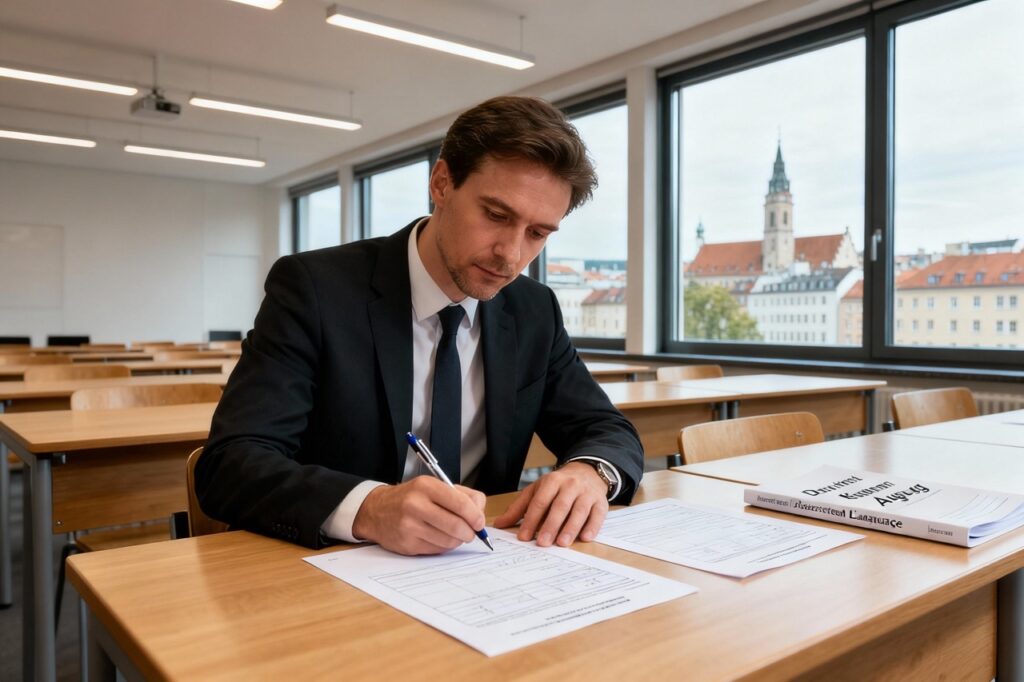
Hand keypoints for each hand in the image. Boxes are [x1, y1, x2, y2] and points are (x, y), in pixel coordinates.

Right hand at [352, 477, 485, 554]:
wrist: (376, 510)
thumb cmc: (411, 497)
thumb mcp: (434, 486)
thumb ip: (462, 496)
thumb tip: (480, 514)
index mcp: (426, 486)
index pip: (460, 503)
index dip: (475, 516)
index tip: (479, 522)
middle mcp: (415, 505)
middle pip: (456, 525)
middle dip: (469, 532)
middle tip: (471, 533)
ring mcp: (409, 526)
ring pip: (448, 541)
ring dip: (457, 541)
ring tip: (455, 534)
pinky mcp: (407, 544)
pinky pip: (436, 550)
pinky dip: (444, 546)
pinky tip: (439, 538)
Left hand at [493, 461, 608, 546]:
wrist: (587, 472)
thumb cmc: (558, 485)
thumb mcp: (537, 490)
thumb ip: (519, 508)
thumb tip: (499, 524)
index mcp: (552, 481)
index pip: (540, 501)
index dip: (531, 519)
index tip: (523, 537)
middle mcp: (570, 485)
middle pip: (560, 506)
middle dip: (551, 525)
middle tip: (542, 543)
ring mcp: (587, 493)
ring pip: (579, 511)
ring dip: (571, 528)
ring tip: (562, 543)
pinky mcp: (601, 502)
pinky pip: (597, 514)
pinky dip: (592, 526)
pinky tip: (585, 537)